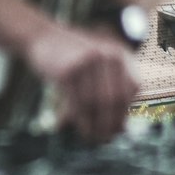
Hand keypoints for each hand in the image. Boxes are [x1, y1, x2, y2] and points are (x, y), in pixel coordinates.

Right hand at [25, 23, 140, 142]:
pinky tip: (80, 129)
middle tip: (105, 138)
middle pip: (116, 98)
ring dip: (95, 126)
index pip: (133, 87)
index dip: (126, 110)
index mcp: (120, 52)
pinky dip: (80, 121)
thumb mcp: (97, 67)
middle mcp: (107, 55)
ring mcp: (88, 61)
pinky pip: (78, 103)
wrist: (41, 36)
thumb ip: (111, 92)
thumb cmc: (71, 57)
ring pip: (96, 104)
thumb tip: (123, 129)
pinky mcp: (68, 71)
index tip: (119, 128)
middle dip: (111, 123)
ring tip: (91, 137)